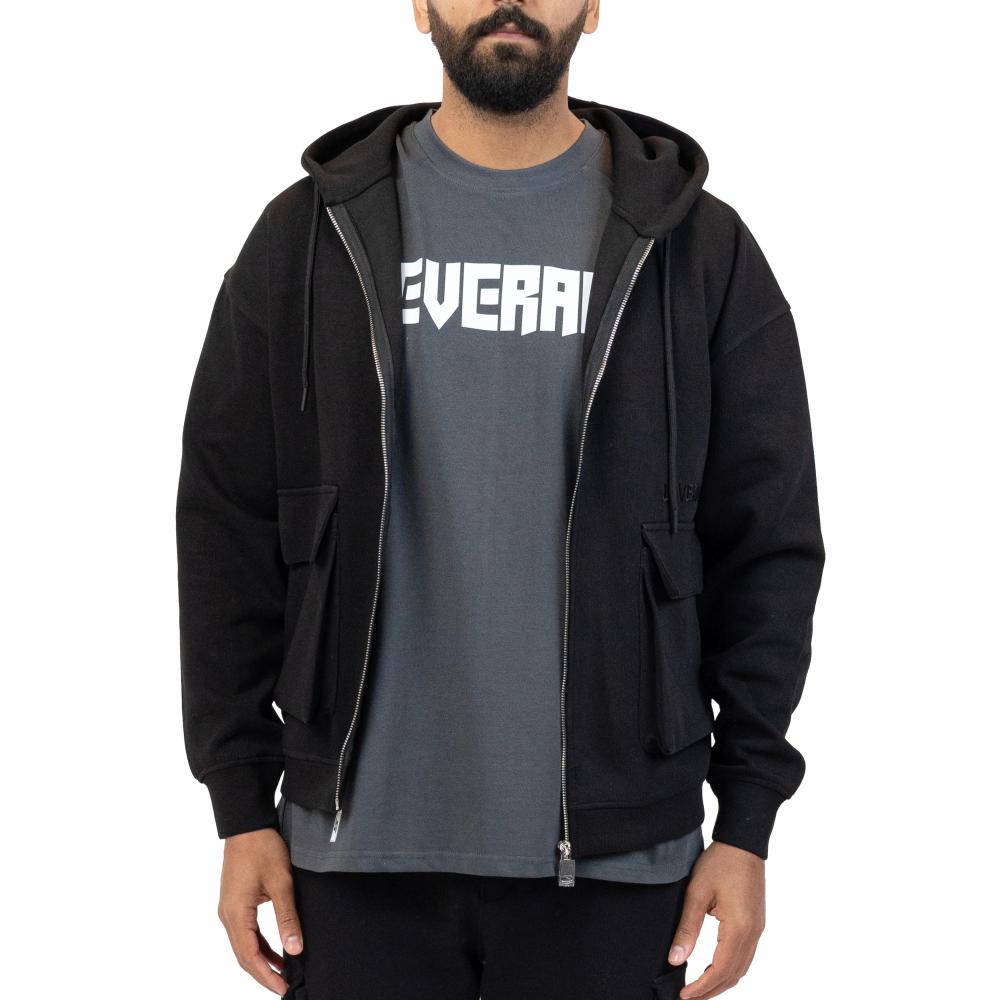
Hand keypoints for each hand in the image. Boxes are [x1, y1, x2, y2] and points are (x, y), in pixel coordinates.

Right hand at [218, 827, 303, 994]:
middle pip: (243, 955)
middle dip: (263, 973)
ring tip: (282, 974)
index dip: (266, 976)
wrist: (247, 824)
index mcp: (236, 913)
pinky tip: (275, 951)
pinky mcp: (234, 902)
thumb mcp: (281, 883)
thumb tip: (295, 950)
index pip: (249, 956)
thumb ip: (288, 918)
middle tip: (284, 987)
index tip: (283, 988)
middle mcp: (227, 915)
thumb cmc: (262, 848)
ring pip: (243, 945)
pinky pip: (245, 932)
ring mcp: (229, 909)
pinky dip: (259, 944)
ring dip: (261, 960)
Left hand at [667, 841, 765, 998]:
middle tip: (688, 997)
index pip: (720, 970)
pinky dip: (730, 969)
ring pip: (741, 968)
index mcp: (739, 928)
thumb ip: (687, 928)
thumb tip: (675, 959)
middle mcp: (752, 933)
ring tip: (699, 988)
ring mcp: (757, 929)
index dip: (701, 987)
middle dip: (711, 991)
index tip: (683, 996)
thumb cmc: (719, 863)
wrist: (743, 842)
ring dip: (721, 982)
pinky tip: (715, 969)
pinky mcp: (756, 923)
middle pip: (733, 975)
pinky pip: (745, 956)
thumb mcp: (697, 893)